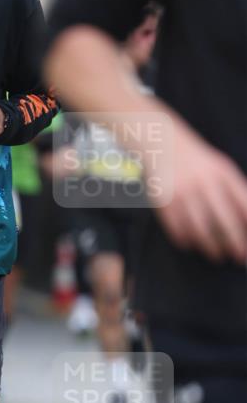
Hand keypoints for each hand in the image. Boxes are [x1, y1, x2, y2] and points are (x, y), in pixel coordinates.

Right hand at [154, 121, 246, 263]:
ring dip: (211, 247)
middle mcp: (204, 183)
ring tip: (216, 255)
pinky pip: (177, 229)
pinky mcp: (164, 200)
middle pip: (225, 222)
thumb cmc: (199, 162)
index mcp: (223, 174)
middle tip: (239, 257)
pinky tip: (192, 244)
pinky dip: (186, 240)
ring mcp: (183, 192)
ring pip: (201, 230)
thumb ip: (238, 193)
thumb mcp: (223, 169)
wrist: (163, 145)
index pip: (244, 206)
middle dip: (235, 244)